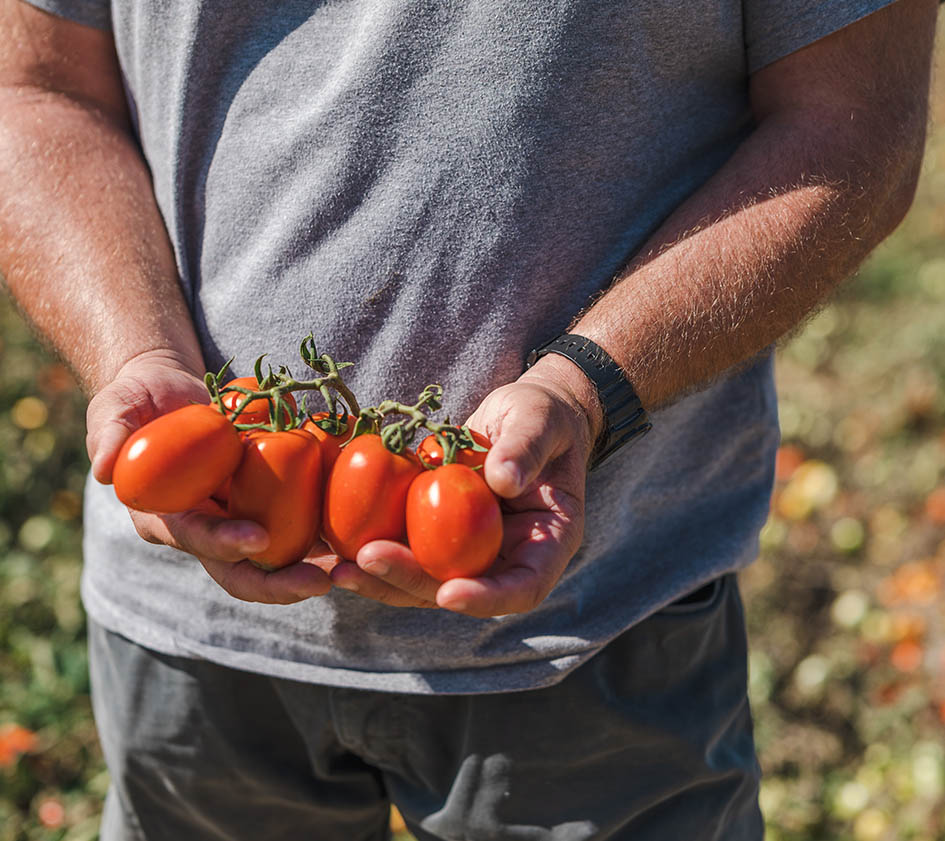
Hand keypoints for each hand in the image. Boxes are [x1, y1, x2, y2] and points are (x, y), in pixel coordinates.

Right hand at [86, 349, 331, 603]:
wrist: (171, 395)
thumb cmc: (139, 400)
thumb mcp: (116, 407)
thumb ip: (110, 432)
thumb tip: (103, 469)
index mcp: (167, 517)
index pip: (197, 540)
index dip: (225, 542)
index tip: (259, 539)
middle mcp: (205, 529)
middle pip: (242, 571)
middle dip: (279, 584)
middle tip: (321, 582)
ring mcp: (237, 520)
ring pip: (276, 560)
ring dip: (312, 570)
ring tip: (351, 570)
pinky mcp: (264, 505)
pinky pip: (297, 524)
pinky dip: (324, 532)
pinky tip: (357, 534)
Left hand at [329, 354, 601, 616]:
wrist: (523, 414)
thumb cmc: (543, 416)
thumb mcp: (539, 422)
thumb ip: (525, 447)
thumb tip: (503, 479)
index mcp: (546, 543)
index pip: (524, 588)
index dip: (486, 598)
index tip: (449, 592)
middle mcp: (506, 557)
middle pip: (461, 588)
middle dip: (412, 582)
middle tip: (367, 561)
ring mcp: (470, 549)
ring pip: (425, 579)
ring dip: (382, 577)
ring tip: (337, 568)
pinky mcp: (439, 534)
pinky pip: (407, 549)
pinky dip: (373, 547)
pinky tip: (333, 543)